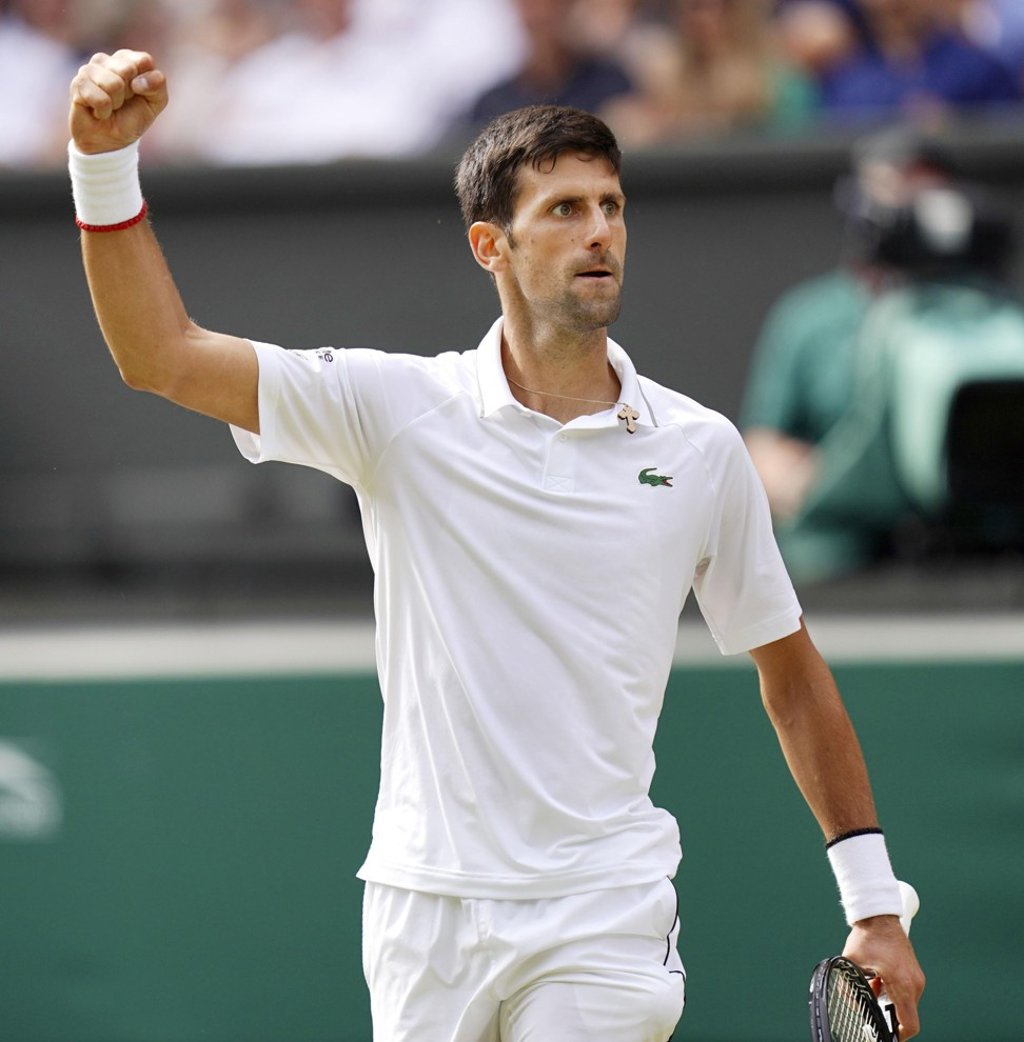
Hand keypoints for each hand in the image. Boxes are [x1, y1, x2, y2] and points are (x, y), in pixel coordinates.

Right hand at [69, 50, 167, 154]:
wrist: (110, 141)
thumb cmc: (132, 118)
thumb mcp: (155, 103)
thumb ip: (157, 84)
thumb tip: (137, 81)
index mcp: (127, 60)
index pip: (144, 60)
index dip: (147, 83)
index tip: (139, 94)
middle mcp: (106, 60)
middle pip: (128, 69)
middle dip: (130, 93)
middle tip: (123, 102)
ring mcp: (89, 70)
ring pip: (113, 83)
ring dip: (116, 103)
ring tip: (110, 107)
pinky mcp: (78, 84)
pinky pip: (100, 98)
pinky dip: (104, 111)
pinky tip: (98, 112)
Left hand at [844, 914, 924, 1039]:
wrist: (879, 914)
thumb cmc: (867, 937)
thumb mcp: (851, 962)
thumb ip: (848, 985)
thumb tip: (849, 1001)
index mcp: (902, 984)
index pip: (909, 1023)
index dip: (897, 1035)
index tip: (886, 1035)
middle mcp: (914, 983)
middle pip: (905, 1014)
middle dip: (887, 1012)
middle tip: (870, 1005)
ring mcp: (916, 977)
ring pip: (904, 1001)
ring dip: (887, 999)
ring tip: (871, 983)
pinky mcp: (914, 972)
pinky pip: (905, 990)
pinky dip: (891, 990)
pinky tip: (876, 977)